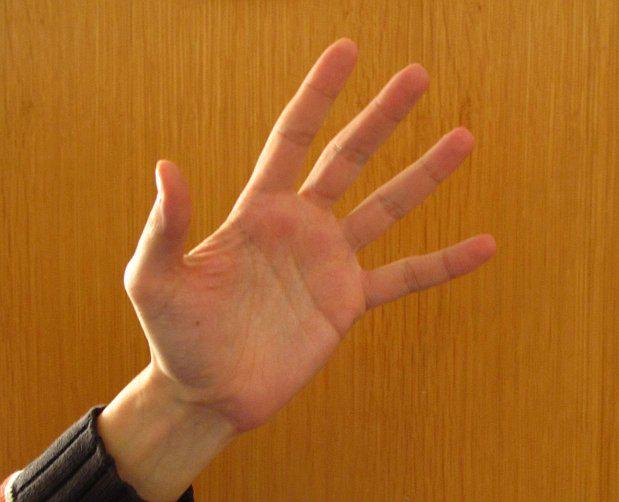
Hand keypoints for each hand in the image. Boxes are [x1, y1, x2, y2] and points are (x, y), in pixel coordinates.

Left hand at [124, 38, 495, 432]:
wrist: (208, 391)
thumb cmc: (176, 335)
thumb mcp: (155, 277)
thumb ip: (165, 225)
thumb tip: (166, 166)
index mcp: (259, 210)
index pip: (293, 138)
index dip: (318, 95)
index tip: (347, 51)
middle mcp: (301, 227)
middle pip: (349, 158)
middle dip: (382, 116)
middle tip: (418, 76)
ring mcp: (329, 263)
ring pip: (386, 208)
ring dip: (424, 174)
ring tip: (462, 138)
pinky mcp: (348, 302)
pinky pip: (406, 277)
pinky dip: (444, 263)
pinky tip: (484, 245)